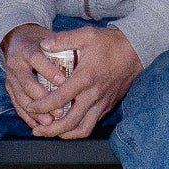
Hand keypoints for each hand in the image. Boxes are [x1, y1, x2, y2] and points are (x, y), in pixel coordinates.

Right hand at [0, 25, 75, 132]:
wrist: (20, 40)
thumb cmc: (43, 41)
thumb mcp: (51, 36)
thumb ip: (63, 41)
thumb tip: (78, 50)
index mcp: (26, 49)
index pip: (36, 59)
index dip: (49, 71)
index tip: (64, 82)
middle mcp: (15, 64)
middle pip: (27, 84)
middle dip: (44, 99)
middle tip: (60, 110)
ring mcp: (11, 78)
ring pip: (21, 99)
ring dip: (37, 113)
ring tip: (51, 122)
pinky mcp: (10, 90)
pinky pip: (18, 107)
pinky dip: (30, 118)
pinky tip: (43, 126)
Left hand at [20, 25, 141, 139]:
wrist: (137, 51)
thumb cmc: (112, 43)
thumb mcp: (86, 35)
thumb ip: (63, 39)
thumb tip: (43, 44)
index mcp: (86, 78)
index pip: (60, 99)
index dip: (42, 106)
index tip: (30, 107)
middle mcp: (94, 95)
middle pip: (70, 122)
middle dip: (51, 130)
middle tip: (36, 130)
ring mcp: (102, 103)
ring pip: (83, 129)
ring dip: (65, 134)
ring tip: (50, 132)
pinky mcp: (108, 106)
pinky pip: (91, 124)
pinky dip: (77, 129)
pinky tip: (67, 126)